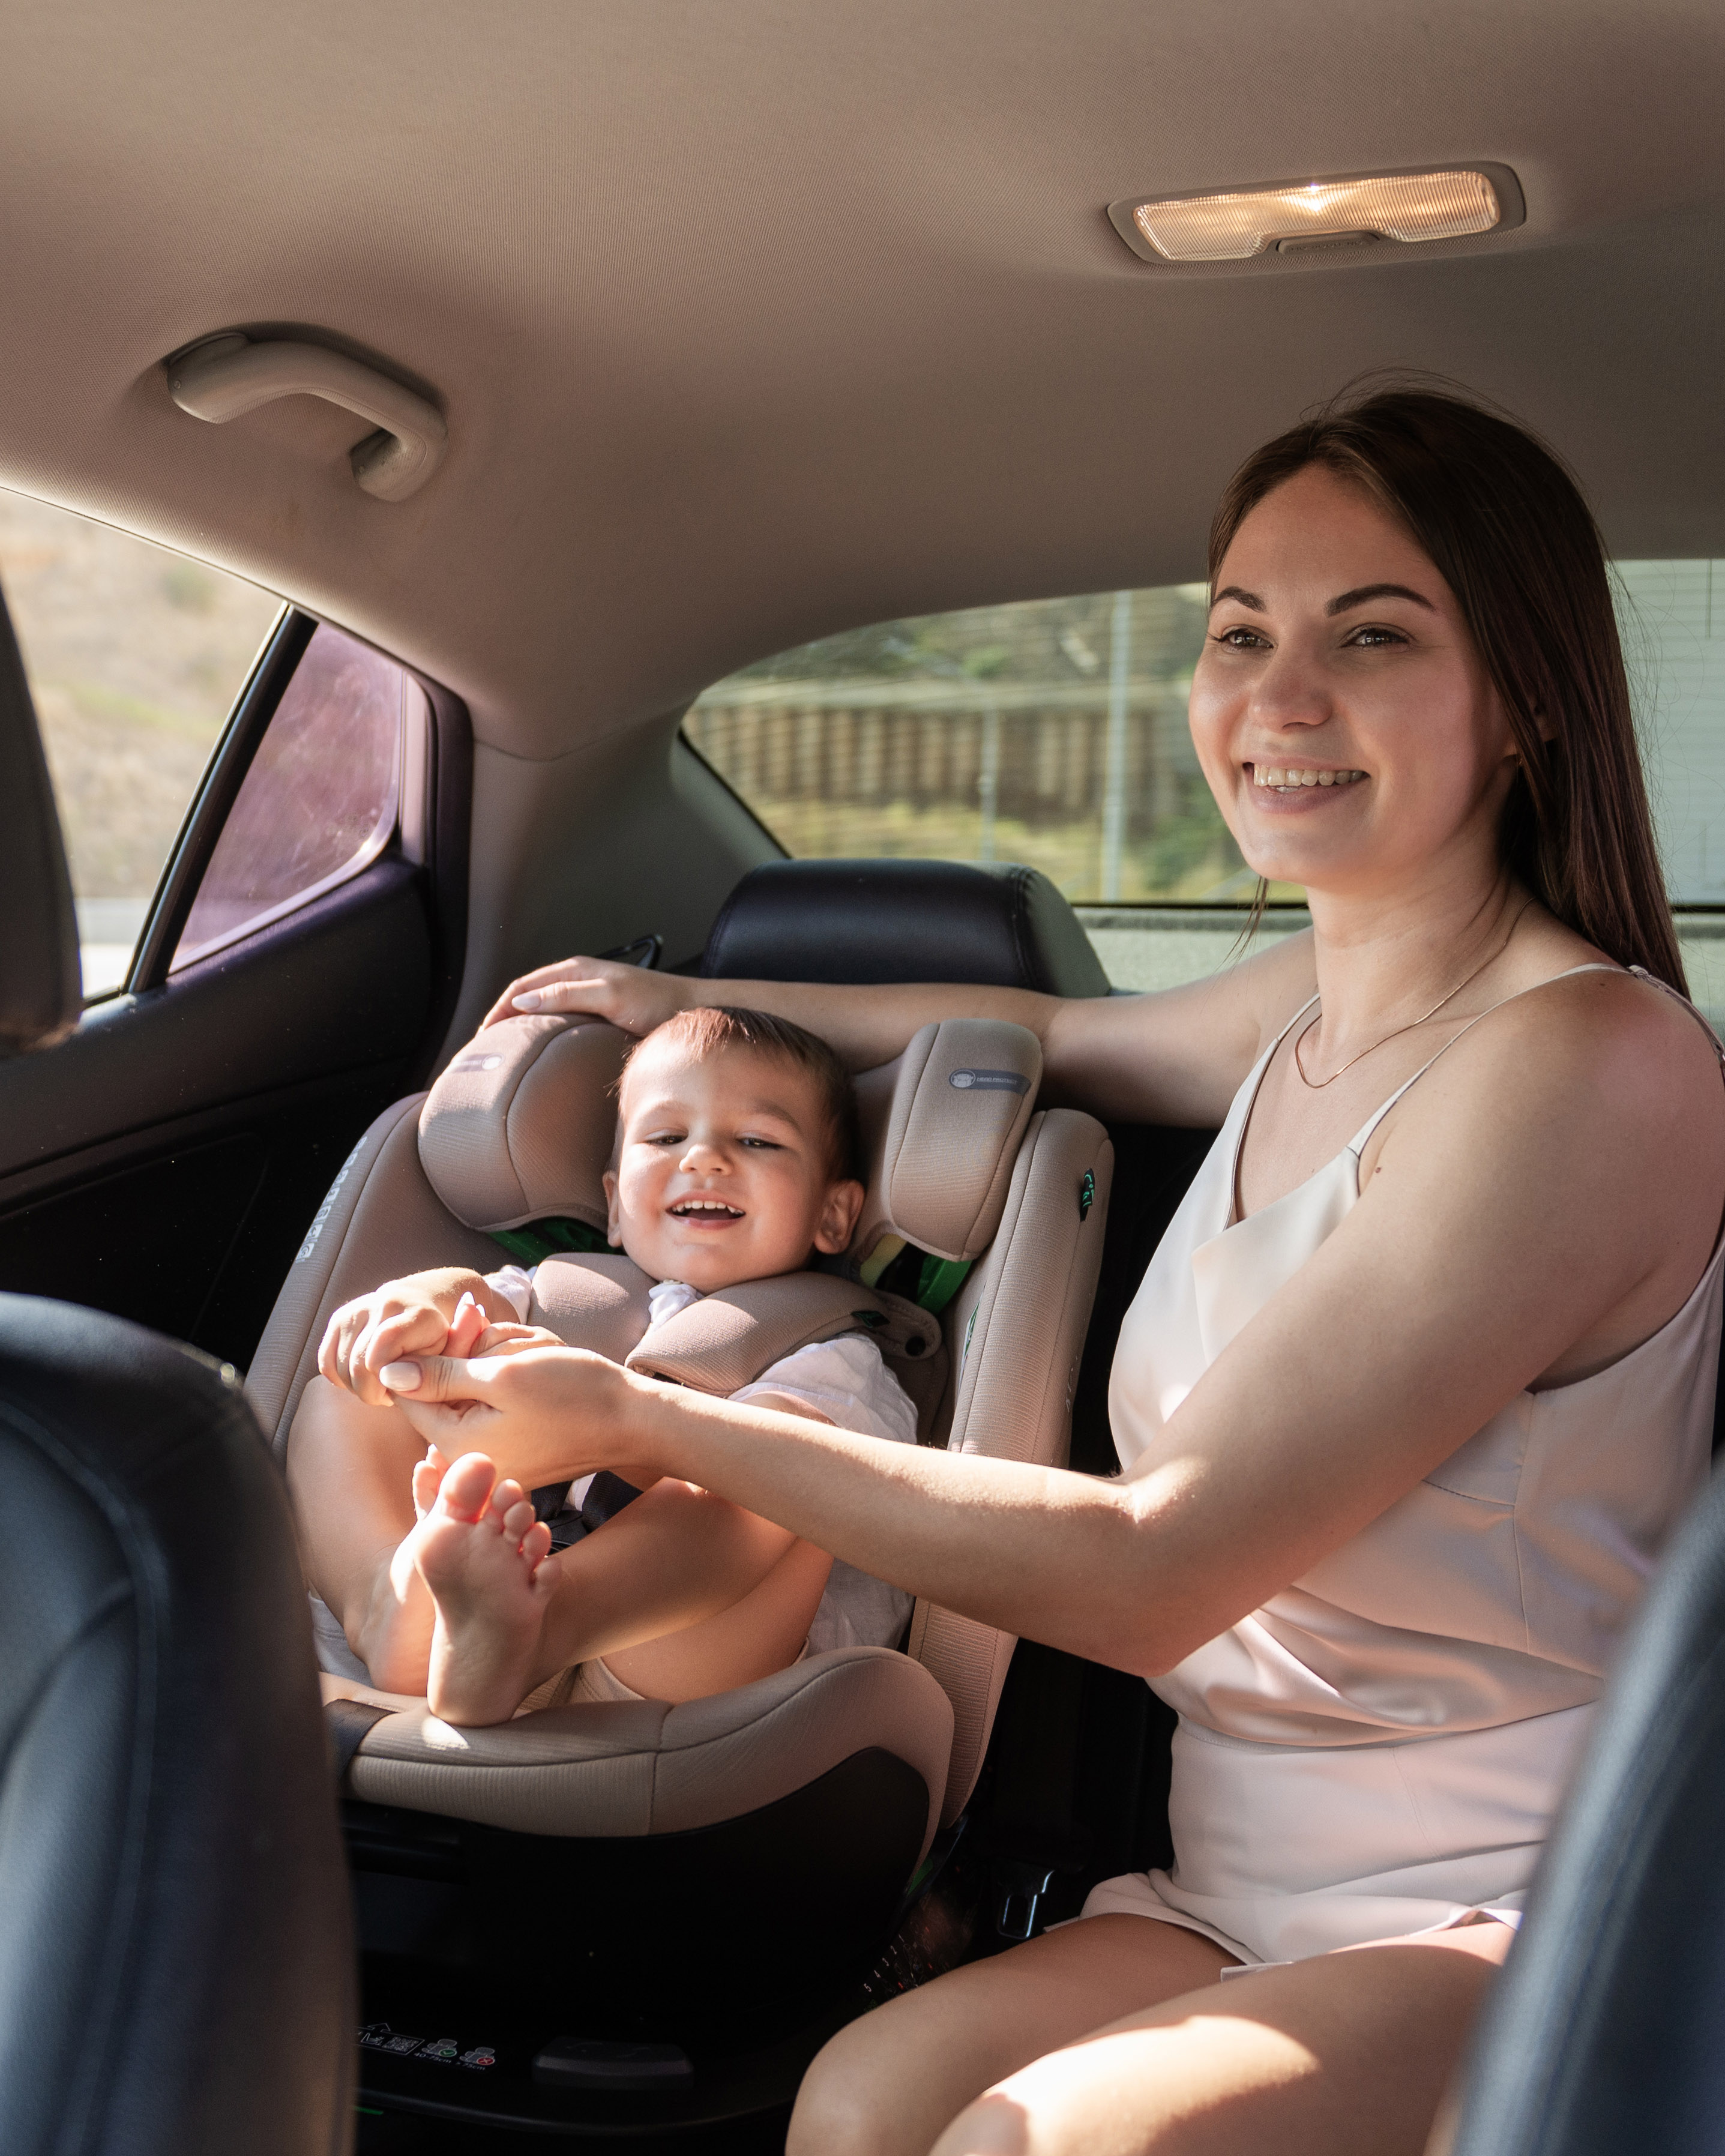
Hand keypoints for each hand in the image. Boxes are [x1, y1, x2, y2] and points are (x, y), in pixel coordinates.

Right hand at [319, 1278, 487, 1405]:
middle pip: (357, 1366)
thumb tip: (395, 1379)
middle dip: (372, 1392)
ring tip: (382, 1382)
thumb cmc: (444, 1342)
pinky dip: (340, 1378)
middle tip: (392, 1393)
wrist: (429, 1302)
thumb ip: (433, 1374)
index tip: (403, 1390)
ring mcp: (358, 1308)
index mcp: (418, 1315)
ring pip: (339, 1367)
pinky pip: (326, 1362)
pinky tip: (364, 1377)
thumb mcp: (451, 1360)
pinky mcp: (340, 1316)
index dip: (385, 1384)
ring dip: (357, 1386)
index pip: (379, 1358)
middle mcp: (385, 1304)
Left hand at [378, 1339, 635, 1484]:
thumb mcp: (501, 1375)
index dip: (435, 1350)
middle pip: (443, 1394)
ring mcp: (494, 1459)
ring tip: (534, 1354)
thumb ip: (440, 1374)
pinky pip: (494, 1409)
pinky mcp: (515, 1452)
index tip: (469, 1320)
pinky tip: (539, 1369)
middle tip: (511, 1341)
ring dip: (496, 1366)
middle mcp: (470, 1461)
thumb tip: (388, 1372)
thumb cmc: (574, 1395)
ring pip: (471, 1395)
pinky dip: (511, 1385)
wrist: (633, 1421)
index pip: (411, 1394)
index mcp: (457, 1447)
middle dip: (473, 1358)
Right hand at [480, 955, 694, 1033]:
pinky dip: (543, 1033)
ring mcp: (588, 996)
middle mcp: (577, 980)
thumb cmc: (659, 1002)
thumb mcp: (611, 996)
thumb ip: (568, 995)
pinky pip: (560, 1021)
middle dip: (501, 1019)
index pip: (520, 988)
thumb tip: (522, 1002)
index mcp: (574, 970)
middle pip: (526, 998)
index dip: (497, 1011)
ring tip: (506, 1054)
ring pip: (542, 1010)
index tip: (481, 1039)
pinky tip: (543, 1052)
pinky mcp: (600, 1013)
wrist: (695, 1010)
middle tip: (484, 1051)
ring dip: (520, 1027)